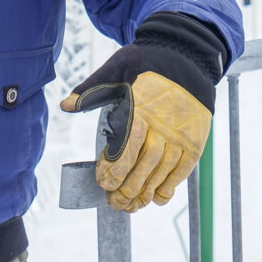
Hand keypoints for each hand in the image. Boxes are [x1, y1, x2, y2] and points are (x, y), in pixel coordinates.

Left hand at [60, 13, 221, 211]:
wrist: (185, 55)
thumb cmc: (145, 63)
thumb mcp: (115, 68)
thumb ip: (91, 90)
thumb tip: (66, 105)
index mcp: (140, 107)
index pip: (126, 145)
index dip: (113, 167)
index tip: (102, 182)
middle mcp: (163, 123)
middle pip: (144, 163)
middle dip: (127, 187)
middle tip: (113, 202)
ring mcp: (181, 133)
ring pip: (163, 169)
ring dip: (146, 191)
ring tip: (131, 206)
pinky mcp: (195, 138)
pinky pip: (183, 168)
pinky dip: (171, 185)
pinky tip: (158, 198)